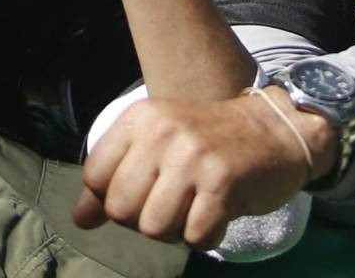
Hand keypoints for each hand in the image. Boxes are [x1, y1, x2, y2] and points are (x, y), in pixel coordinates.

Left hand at [76, 92, 318, 250]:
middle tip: (174, 202)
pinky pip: (194, 236)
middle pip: (121, 210)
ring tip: (195, 206)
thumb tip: (80, 221)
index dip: (113, 199)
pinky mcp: (222, 182)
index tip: (144, 191)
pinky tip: (218, 212)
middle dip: (144, 219)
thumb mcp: (155, 147)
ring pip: (153, 228)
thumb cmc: (207, 144)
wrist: (275, 130)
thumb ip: (113, 180)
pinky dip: (206, 235)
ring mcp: (193, 156)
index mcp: (141, 119)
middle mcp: (163, 132)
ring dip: (175, 230)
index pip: (94, 178)